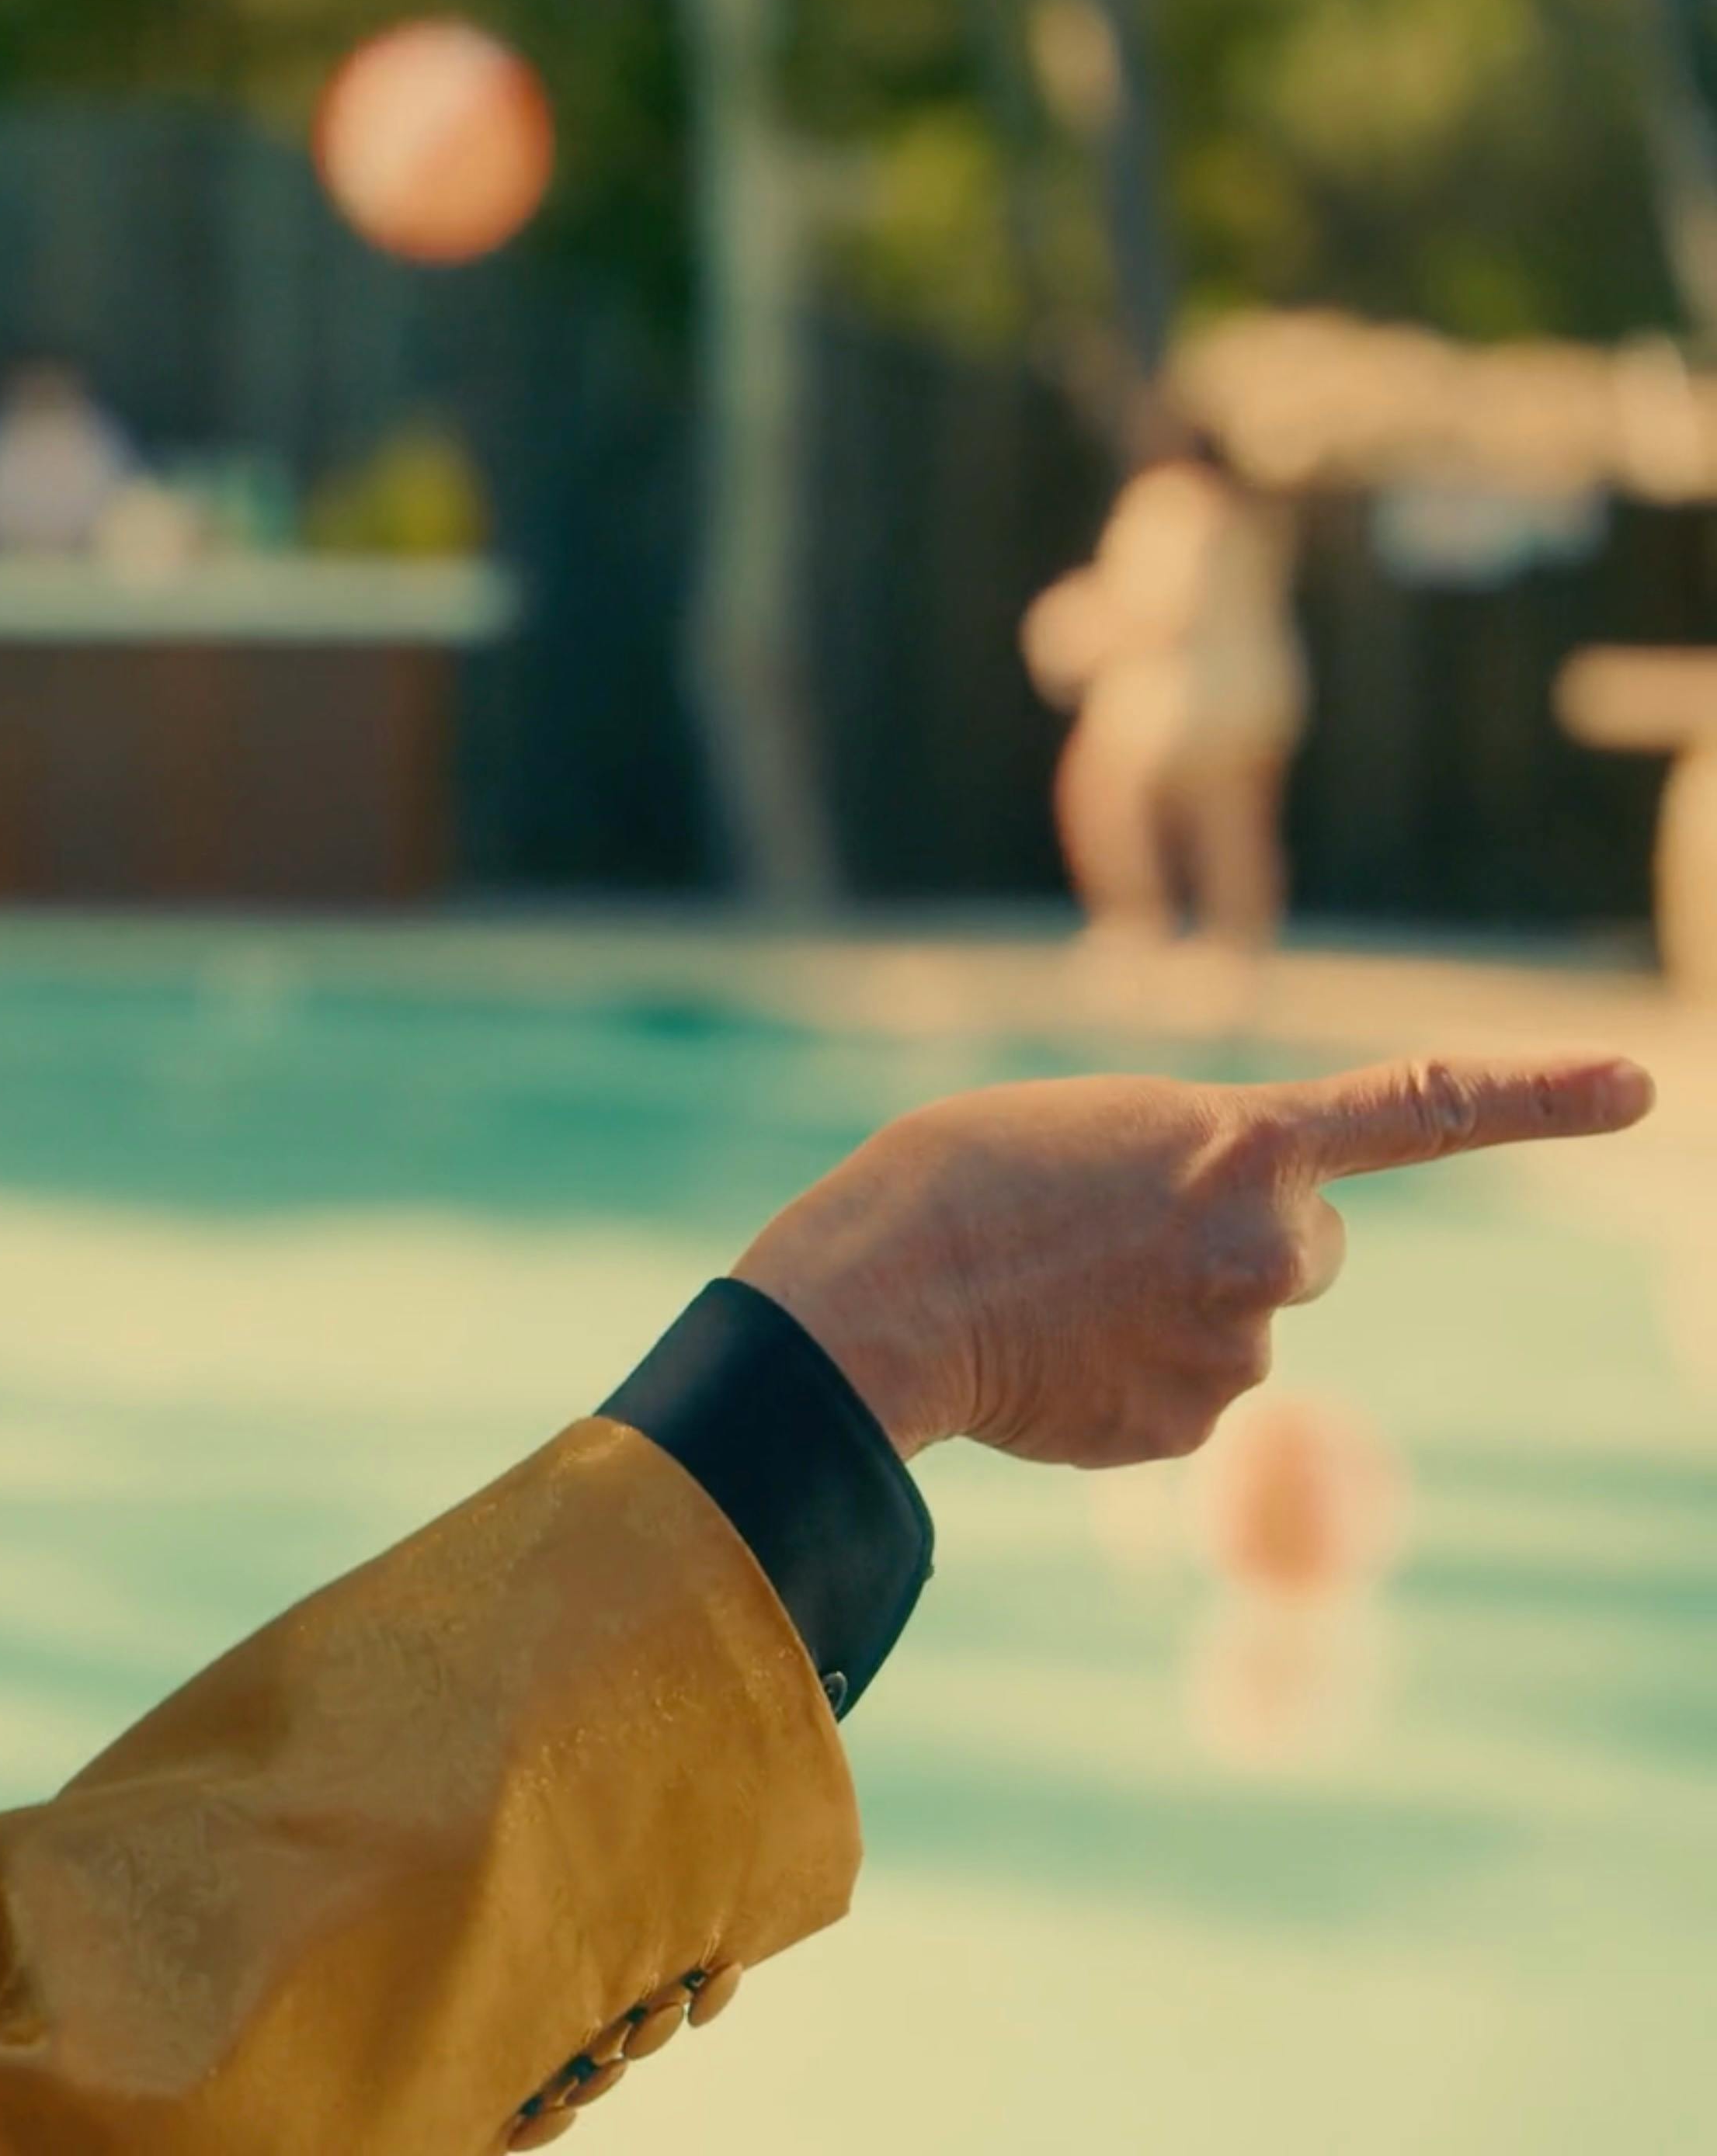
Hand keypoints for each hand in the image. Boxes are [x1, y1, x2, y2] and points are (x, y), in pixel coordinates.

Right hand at [733, 1056, 1656, 1466]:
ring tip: (1052, 1296)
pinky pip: (1178, 1400)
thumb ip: (1195, 1173)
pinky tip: (1046, 1357)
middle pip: (1306, 1249)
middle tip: (1111, 1237)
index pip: (1425, 1108)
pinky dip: (1121, 1382)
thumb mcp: (1099, 1130)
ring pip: (1235, 1331)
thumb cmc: (959, 1181)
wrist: (875, 1294)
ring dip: (1162, 1314)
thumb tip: (1226, 1286)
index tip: (1642, 1086)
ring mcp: (1238, 1349)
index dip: (1542, 1094)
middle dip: (1235, 1246)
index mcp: (1246, 1143)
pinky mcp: (1186, 1428)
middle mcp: (1271, 1247)